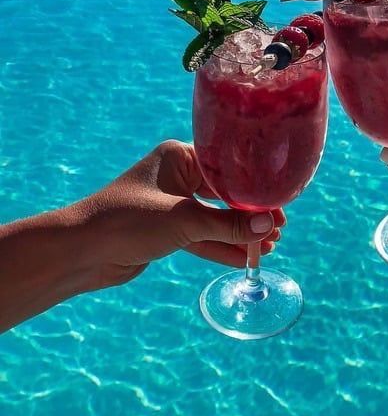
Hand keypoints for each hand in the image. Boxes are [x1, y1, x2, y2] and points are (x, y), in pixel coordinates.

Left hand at [73, 140, 284, 289]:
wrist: (79, 253)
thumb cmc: (126, 221)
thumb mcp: (183, 220)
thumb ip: (227, 224)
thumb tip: (270, 226)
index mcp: (178, 157)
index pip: (227, 166)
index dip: (254, 188)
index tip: (279, 205)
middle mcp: (177, 175)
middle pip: (224, 192)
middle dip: (251, 213)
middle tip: (278, 228)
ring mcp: (171, 203)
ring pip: (214, 217)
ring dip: (238, 232)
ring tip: (269, 245)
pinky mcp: (165, 230)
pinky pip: (201, 236)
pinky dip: (220, 246)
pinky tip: (243, 258)